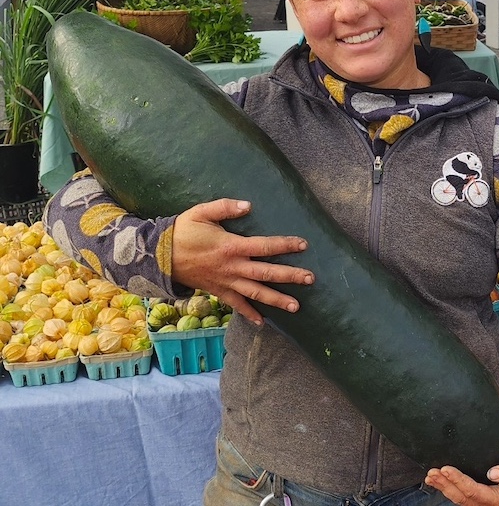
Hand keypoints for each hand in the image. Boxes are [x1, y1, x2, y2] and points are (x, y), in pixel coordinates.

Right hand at [171, 198, 313, 324]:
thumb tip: (248, 205)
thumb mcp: (201, 212)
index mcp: (232, 246)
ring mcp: (226, 282)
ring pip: (256, 293)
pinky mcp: (218, 291)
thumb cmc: (182, 231)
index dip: (285, 245)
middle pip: (266, 273)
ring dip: (276, 300)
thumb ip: (225, 207)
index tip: (303, 245)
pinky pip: (236, 305)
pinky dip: (249, 314)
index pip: (265, 245)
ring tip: (296, 306)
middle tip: (311, 279)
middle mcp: (233, 267)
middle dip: (290, 276)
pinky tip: (262, 322)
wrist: (158, 256)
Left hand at [425, 451, 498, 505]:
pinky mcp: (480, 495)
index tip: (446, 468)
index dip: (458, 481)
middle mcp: (489, 503)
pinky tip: (438, 480)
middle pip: (462, 497)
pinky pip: (461, 495)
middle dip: (446, 485)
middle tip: (433, 472)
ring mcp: (483, 501)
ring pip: (459, 498)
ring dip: (444, 487)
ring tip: (430, 476)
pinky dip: (448, 487)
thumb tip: (492, 473)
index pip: (474, 492)